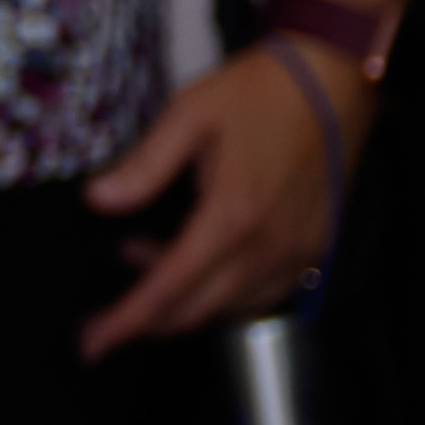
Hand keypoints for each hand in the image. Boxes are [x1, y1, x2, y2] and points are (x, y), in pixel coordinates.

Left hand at [70, 42, 365, 354]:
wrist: (333, 80)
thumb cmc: (257, 93)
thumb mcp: (187, 115)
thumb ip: (142, 166)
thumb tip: (98, 201)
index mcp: (233, 216)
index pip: (170, 289)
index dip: (127, 322)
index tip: (92, 345)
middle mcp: (271, 246)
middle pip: (199, 310)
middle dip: (145, 322)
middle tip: (101, 317)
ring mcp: (300, 251)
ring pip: (231, 307)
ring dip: (182, 300)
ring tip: (139, 254)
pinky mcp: (316, 247)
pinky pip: (265, 293)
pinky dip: (222, 293)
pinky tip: (194, 259)